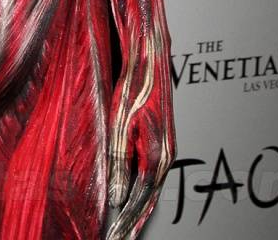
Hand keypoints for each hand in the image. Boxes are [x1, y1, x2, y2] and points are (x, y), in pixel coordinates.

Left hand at [105, 31, 175, 238]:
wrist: (150, 57)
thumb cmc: (135, 84)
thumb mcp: (120, 123)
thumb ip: (118, 161)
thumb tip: (115, 197)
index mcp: (156, 155)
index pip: (139, 201)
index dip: (125, 222)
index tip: (113, 238)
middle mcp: (164, 157)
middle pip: (147, 201)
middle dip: (131, 223)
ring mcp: (164, 150)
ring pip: (149, 191)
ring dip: (135, 212)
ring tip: (122, 231)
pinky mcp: (159, 142)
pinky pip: (148, 177)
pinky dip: (139, 195)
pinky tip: (130, 200)